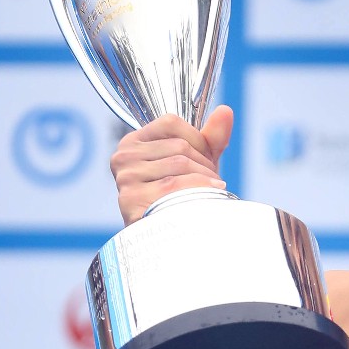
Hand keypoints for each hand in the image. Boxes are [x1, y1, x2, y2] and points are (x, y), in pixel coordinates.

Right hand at [110, 105, 233, 224]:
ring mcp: (125, 178)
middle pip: (179, 146)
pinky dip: (198, 190)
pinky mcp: (130, 199)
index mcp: (134, 142)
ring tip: (209, 192)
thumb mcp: (198, 163)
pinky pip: (175, 185)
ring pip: (180, 164)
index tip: (205, 160)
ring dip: (205, 179)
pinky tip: (208, 198)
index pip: (171, 122)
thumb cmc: (183, 197)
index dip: (198, 139)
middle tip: (212, 182)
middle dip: (205, 164)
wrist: (171, 238)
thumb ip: (211, 138)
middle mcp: (123, 157)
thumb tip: (225, 111)